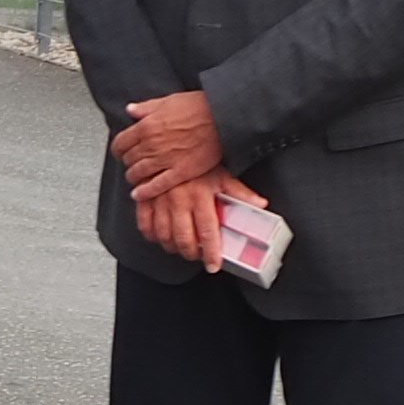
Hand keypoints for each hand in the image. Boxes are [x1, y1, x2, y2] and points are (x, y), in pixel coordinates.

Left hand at [112, 91, 223, 199]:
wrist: (223, 117)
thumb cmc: (199, 107)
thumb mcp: (168, 101)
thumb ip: (146, 108)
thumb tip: (130, 110)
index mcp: (145, 127)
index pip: (120, 143)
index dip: (119, 149)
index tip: (121, 151)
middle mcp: (151, 144)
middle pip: (128, 159)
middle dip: (128, 162)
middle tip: (131, 164)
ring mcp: (165, 160)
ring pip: (138, 173)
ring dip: (134, 177)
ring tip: (135, 178)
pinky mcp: (180, 172)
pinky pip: (157, 185)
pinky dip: (145, 191)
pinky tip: (139, 194)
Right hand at [135, 169, 266, 271]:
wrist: (170, 139)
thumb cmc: (197, 157)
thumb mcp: (222, 174)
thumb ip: (240, 193)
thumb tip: (260, 205)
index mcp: (200, 196)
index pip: (208, 232)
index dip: (210, 253)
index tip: (212, 265)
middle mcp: (179, 200)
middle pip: (183, 238)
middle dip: (190, 253)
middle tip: (196, 256)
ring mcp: (159, 200)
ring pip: (162, 234)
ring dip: (171, 247)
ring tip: (179, 248)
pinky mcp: (145, 197)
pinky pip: (143, 223)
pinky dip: (150, 234)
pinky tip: (158, 237)